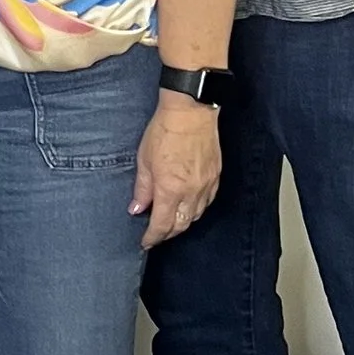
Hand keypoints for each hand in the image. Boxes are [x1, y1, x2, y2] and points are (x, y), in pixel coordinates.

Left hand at [134, 95, 221, 245]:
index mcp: (170, 190)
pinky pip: (207, 202)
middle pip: (181, 225)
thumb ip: (142, 189)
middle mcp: (191, 192)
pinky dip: (196, 209)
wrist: (190, 112)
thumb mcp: (144, 160)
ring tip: (171, 222)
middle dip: (168, 233)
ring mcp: (206, 185)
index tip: (146, 242)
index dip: (153, 237)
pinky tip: (188, 206)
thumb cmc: (164, 132)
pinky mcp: (216, 176)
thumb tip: (137, 209)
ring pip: (195, 216)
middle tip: (156, 235)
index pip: (162, 225)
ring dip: (182, 223)